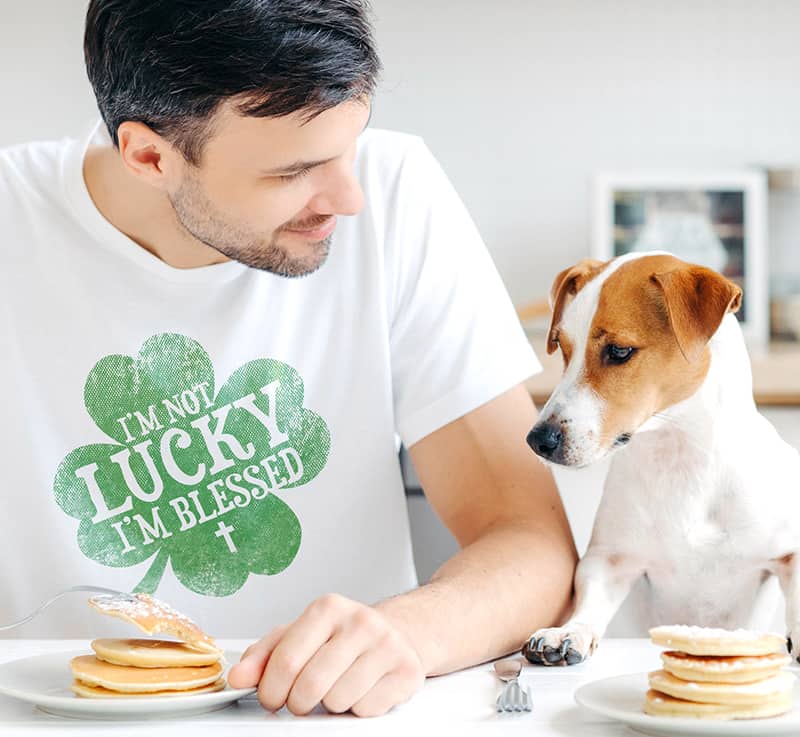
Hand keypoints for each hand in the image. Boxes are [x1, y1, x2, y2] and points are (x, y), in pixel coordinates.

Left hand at [227, 593, 425, 716]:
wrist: (397, 632)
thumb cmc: (342, 637)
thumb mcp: (299, 635)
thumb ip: (265, 655)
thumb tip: (238, 677)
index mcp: (328, 608)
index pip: (286, 661)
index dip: (271, 690)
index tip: (272, 696)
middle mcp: (360, 621)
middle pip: (310, 686)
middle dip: (298, 703)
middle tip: (302, 698)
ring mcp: (387, 645)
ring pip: (338, 701)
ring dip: (330, 705)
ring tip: (336, 687)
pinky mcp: (407, 671)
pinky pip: (366, 710)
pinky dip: (357, 709)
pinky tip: (360, 689)